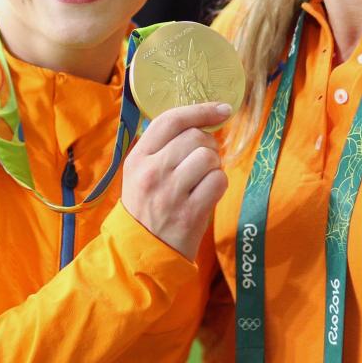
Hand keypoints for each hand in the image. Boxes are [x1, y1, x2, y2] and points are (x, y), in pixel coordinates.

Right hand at [121, 102, 230, 259]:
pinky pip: (218, 181)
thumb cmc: (146, 207)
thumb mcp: (140, 173)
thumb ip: (162, 147)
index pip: (171, 120)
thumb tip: (200, 120)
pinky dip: (219, 184)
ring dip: (214, 164)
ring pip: (208, 157)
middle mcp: (152, 172)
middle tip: (204, 159)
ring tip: (204, 177)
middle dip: (209, 144)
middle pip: (195, 137)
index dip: (201, 110)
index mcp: (138, 158)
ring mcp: (171, 193)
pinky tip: (208, 192)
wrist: (141, 253)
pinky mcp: (190, 213)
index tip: (222, 109)